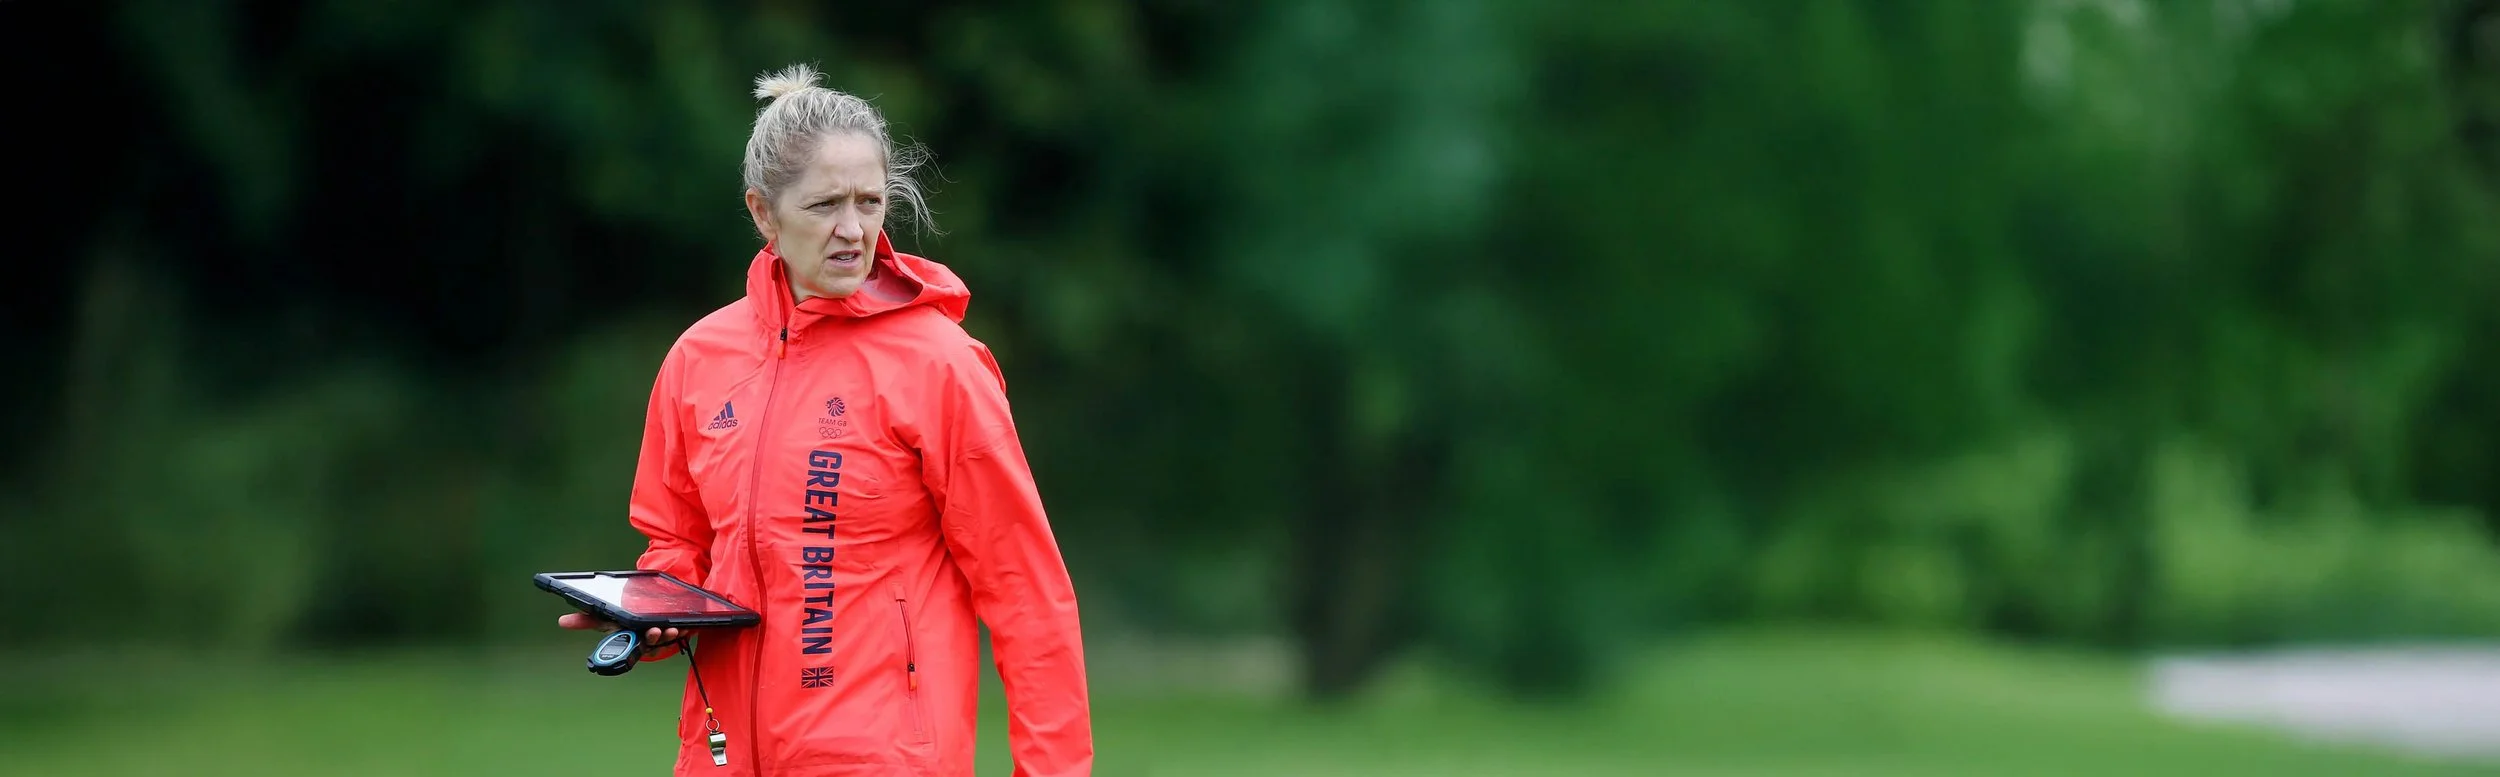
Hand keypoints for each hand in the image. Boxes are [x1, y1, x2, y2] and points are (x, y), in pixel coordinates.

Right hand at [556, 611, 683, 648]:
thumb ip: (585, 620)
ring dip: (670, 634)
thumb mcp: (604, 619)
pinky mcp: (675, 631)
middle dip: (656, 638)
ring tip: (673, 628)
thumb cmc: (622, 620)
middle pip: (653, 644)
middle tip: (656, 630)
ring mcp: (662, 638)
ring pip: (667, 640)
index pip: (636, 647)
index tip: (647, 633)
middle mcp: (646, 642)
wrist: (644, 611)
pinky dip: (685, 630)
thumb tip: (561, 622)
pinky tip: (688, 626)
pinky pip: (682, 633)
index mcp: (631, 640)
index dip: (643, 643)